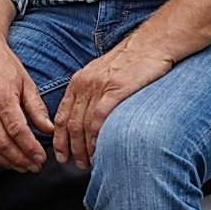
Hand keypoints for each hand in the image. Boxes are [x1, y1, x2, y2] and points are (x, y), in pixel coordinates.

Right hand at [0, 34, 53, 171]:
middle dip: (21, 159)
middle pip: (2, 143)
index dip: (31, 148)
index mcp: (2, 96)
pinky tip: (5, 159)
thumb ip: (37, 108)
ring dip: (7, 162)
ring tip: (23, 166)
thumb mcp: (27, 82)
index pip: (17, 131)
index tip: (42, 157)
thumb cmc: (4, 64)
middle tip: (35, 166)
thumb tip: (49, 130)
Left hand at [52, 38, 173, 169]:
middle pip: (71, 124)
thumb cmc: (129, 62)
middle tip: (76, 164)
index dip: (59, 139)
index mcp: (78, 82)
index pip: (62, 116)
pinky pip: (100, 118)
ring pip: (84, 125)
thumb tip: (85, 119)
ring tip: (89, 162)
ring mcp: (100, 87)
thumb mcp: (101, 75)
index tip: (61, 155)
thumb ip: (90, 94)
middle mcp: (85, 85)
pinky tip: (99, 149)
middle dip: (71, 149)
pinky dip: (97, 137)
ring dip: (84, 148)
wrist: (151, 45)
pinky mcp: (117, 89)